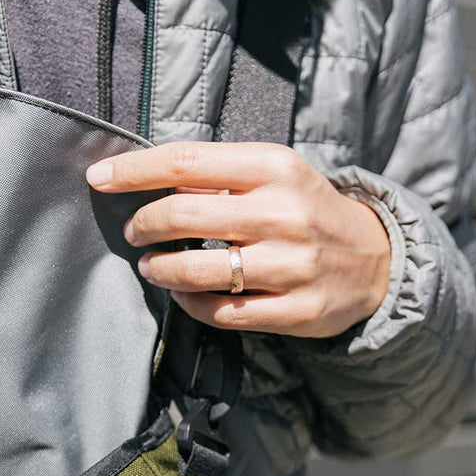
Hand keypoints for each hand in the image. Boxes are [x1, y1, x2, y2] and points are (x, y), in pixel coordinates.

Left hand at [86, 142, 390, 337]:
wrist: (377, 258)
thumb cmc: (306, 209)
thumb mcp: (275, 174)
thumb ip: (219, 173)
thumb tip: (144, 178)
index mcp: (276, 167)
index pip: (187, 162)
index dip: (135, 171)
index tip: (99, 179)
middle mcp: (285, 213)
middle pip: (184, 216)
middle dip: (144, 224)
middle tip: (134, 231)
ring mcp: (292, 265)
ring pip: (199, 271)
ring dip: (161, 269)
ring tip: (153, 266)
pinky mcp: (297, 311)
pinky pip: (222, 312)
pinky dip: (191, 303)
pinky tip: (185, 293)